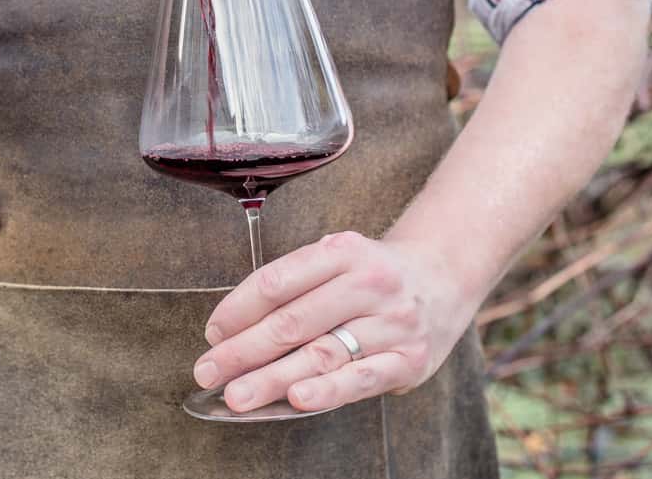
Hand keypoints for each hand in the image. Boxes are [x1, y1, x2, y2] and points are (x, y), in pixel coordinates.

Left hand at [192, 229, 479, 412]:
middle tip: (207, 371)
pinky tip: (297, 400)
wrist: (444, 277)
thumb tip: (229, 329)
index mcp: (342, 251)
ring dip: (273, 378)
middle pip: (294, 320)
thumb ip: (292, 285)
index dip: (238, 309)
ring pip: (322, 353)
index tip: (211, 333)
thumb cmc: (371, 273)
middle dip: (243, 349)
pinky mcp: (410, 359)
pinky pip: (362, 378)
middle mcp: (369, 283)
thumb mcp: (336, 258)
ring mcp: (392, 322)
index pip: (278, 281)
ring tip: (237, 395)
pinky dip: (328, 390)